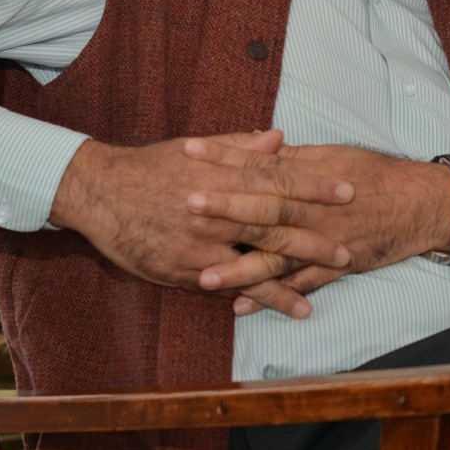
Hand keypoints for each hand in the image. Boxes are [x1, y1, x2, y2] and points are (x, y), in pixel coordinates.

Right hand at [47, 132, 355, 316]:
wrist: (101, 192)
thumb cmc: (152, 166)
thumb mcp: (197, 147)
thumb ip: (241, 146)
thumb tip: (279, 137)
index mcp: (224, 178)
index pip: (279, 181)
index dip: (315, 187)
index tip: (347, 192)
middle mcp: (216, 213)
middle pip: (273, 229)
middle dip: (311, 243)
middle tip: (346, 252)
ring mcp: (199, 245)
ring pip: (249, 268)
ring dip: (283, 286)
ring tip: (311, 304)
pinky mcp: (181, 270)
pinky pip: (219, 288)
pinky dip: (244, 300)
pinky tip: (262, 312)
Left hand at [182, 139, 449, 312]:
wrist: (420, 204)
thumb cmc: (375, 175)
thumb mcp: (332, 157)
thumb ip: (290, 156)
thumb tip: (256, 144)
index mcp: (309, 177)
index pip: (260, 164)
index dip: (224, 157)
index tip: (189, 149)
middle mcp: (313, 209)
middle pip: (263, 208)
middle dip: (225, 208)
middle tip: (188, 205)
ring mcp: (323, 241)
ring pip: (277, 255)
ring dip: (240, 267)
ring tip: (204, 277)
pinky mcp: (334, 267)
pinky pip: (298, 285)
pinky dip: (271, 297)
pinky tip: (241, 307)